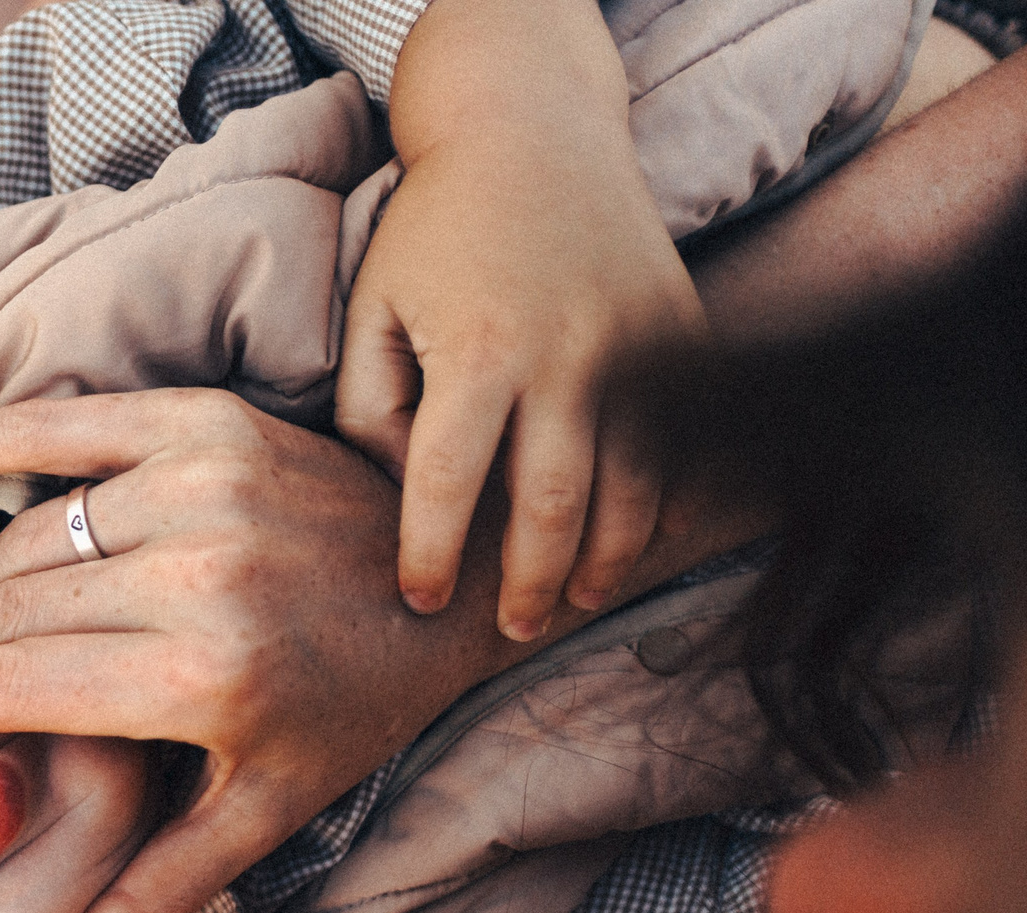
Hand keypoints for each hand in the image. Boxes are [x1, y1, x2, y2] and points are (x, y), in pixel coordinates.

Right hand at [0, 390, 534, 912]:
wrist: (460, 580)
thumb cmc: (353, 710)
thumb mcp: (266, 814)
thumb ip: (154, 890)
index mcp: (198, 675)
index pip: (13, 682)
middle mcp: (192, 572)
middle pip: (4, 610)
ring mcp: (197, 484)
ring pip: (23, 540)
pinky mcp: (204, 423)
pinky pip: (55, 427)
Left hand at [335, 0, 706, 640]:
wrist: (532, 132)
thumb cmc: (433, 232)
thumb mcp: (373, 314)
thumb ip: (373, 415)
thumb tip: (410, 498)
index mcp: (480, 352)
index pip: (450, 488)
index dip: (431, 558)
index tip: (420, 601)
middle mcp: (571, 356)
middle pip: (552, 510)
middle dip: (528, 586)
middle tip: (507, 630)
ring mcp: (642, 349)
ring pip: (634, 492)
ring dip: (603, 563)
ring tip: (569, 605)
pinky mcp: (687, 337)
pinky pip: (684, 446)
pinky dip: (664, 505)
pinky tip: (632, 545)